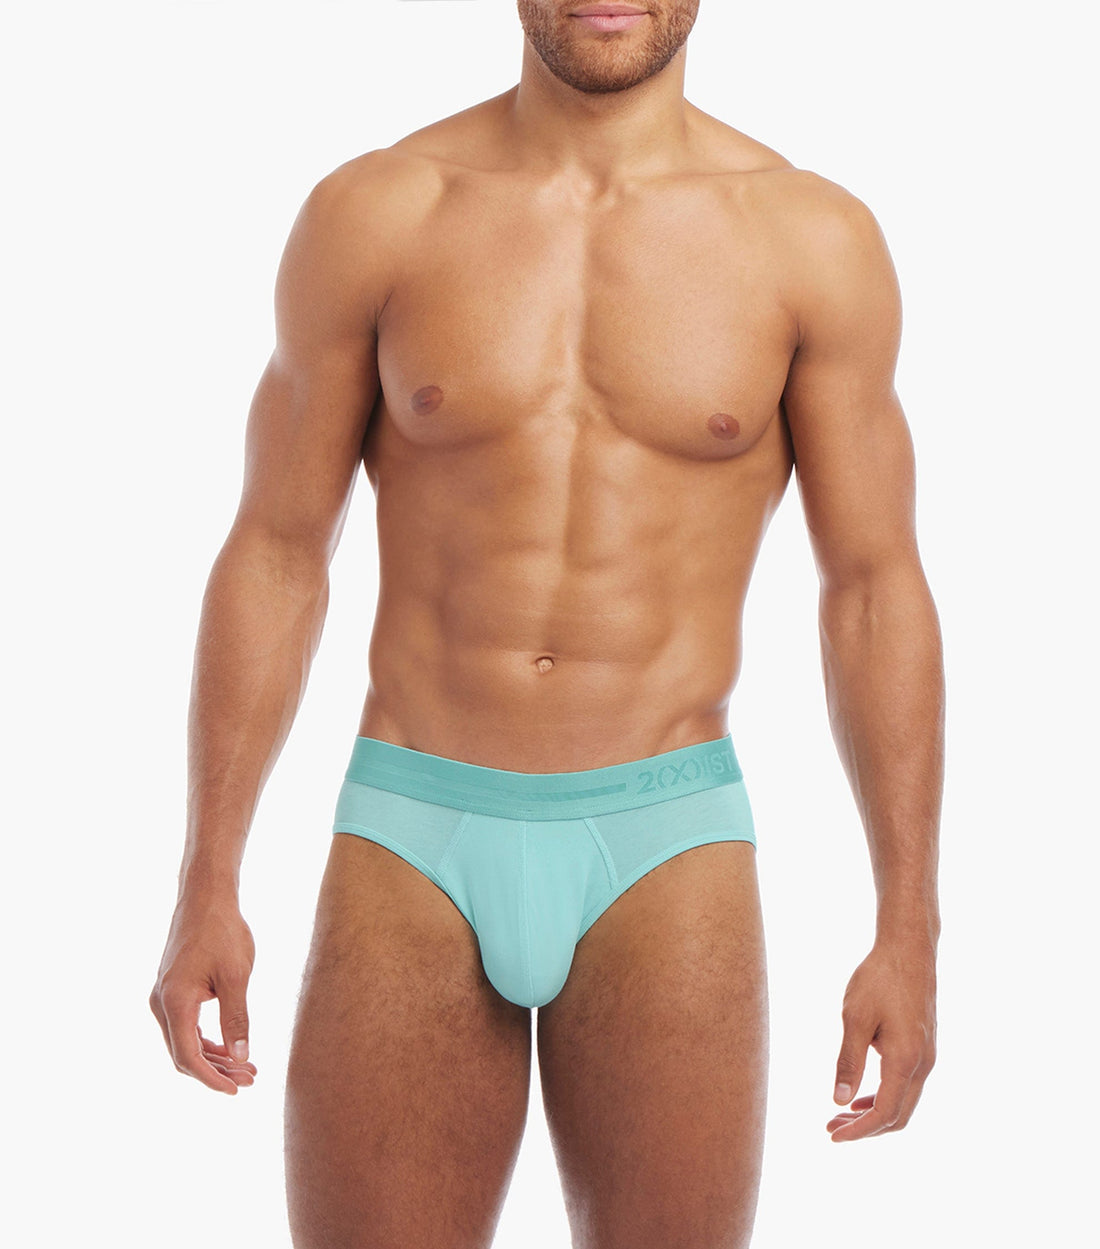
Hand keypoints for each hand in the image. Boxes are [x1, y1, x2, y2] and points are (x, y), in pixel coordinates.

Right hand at [149, 890, 258, 1093]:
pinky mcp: (172, 990)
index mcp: (174, 1002)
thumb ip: (237, 1018)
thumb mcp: (236, 976)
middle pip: (184, 1054)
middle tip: (251, 1078)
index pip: (188, 1056)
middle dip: (217, 1070)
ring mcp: (164, 997)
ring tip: (248, 1067)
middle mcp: (161, 1004)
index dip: (211, 1078)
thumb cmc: (223, 932)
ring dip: (214, 1057)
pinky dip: (207, 1040)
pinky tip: (230, 1047)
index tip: (236, 1089)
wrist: (206, 898)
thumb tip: (242, 1057)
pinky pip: (186, 1026)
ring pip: (185, 1041)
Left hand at [826, 939, 935, 1140]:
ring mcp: (927, 1057)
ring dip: (874, 1114)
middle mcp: (923, 1065)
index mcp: (905, 1060)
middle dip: (865, 1128)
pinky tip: (861, 1094)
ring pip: (904, 1102)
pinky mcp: (925, 1047)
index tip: (832, 1135)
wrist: (909, 950)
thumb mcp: (855, 1017)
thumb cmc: (879, 979)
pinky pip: (907, 1086)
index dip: (859, 1131)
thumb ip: (849, 1061)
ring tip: (841, 1114)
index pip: (884, 1113)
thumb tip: (839, 1100)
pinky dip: (884, 1097)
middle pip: (897, 1116)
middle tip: (831, 1127)